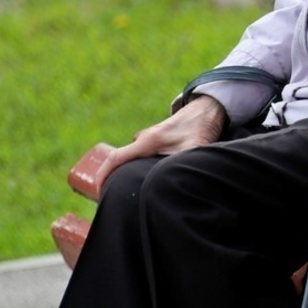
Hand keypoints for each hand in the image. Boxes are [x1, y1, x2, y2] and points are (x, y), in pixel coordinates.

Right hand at [91, 96, 227, 190]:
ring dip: (125, 172)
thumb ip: (184, 166)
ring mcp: (150, 138)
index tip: (98, 192)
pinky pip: (141, 154)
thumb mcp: (194, 150)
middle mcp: (145, 139)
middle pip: (120, 160)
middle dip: (111, 178)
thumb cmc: (200, 128)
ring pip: (131, 157)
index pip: (116, 158)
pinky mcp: (158, 139)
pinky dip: (137, 166)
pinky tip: (147, 179)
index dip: (103, 176)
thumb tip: (181, 188)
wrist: (209, 109)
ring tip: (128, 192)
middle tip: (111, 199)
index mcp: (147, 142)